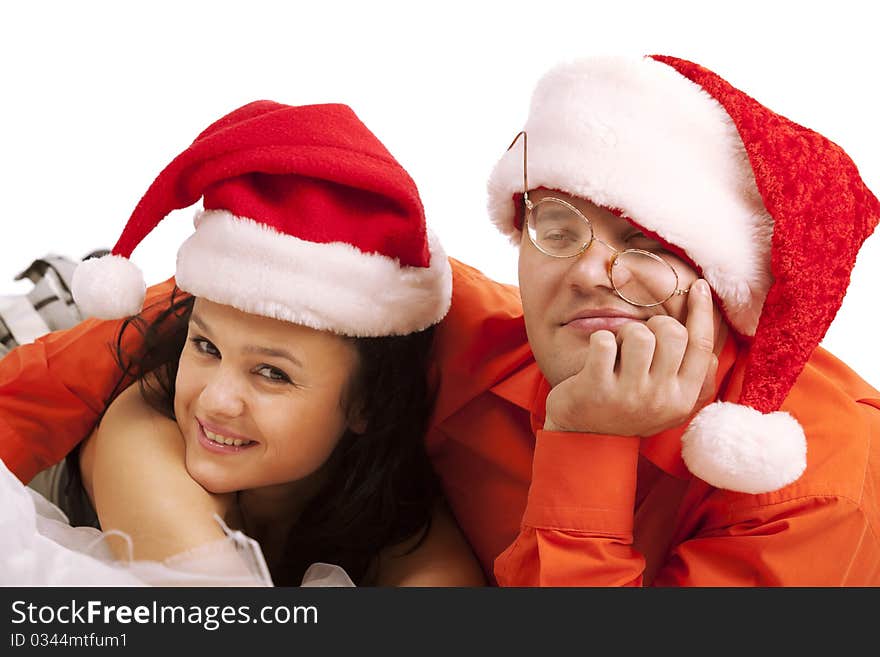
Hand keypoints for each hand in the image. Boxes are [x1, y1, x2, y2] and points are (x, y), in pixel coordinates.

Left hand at [544, 279, 718, 436]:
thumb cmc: (627, 409)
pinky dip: (599, 341)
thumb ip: (692, 375)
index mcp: (683, 399)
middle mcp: (661, 399)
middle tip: (639, 342)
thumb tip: (712, 340)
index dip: (703, 311)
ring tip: (617, 354)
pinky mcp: (597, 388)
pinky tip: (597, 360)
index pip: (702, 345)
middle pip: (672, 332)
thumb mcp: (667, 401)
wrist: (581, 437)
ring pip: (639, 333)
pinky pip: (604, 340)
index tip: (699, 286)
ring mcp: (629, 395)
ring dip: (625, 334)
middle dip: (654, 325)